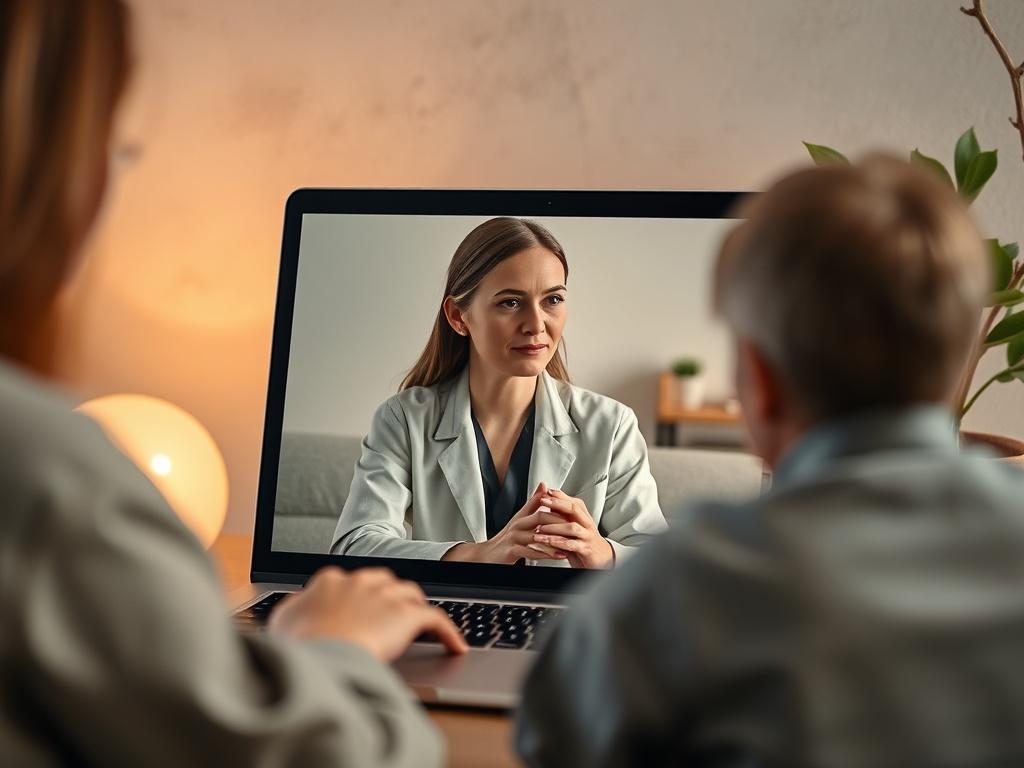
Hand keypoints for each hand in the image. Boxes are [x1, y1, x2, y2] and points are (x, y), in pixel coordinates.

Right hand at [267, 566, 466, 661]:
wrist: (320, 652)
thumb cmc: (299, 642)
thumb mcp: (283, 620)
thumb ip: (293, 608)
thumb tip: (297, 607)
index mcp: (331, 580)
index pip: (349, 582)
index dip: (357, 597)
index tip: (359, 609)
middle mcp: (362, 581)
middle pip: (384, 583)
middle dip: (389, 597)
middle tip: (390, 616)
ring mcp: (387, 596)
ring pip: (410, 595)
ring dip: (414, 609)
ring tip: (420, 625)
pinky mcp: (408, 615)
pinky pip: (436, 619)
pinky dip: (448, 632)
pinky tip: (455, 646)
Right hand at [442, 483, 569, 563]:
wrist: (487, 554)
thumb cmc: (506, 538)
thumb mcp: (520, 518)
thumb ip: (533, 503)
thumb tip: (543, 485)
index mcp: (522, 517)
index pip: (542, 508)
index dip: (558, 511)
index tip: (574, 515)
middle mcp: (517, 525)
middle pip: (540, 518)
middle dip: (559, 522)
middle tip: (575, 527)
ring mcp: (513, 538)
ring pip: (537, 536)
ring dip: (554, 541)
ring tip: (570, 545)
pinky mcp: (510, 551)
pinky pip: (529, 551)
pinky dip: (544, 554)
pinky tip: (556, 556)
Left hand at [531, 488, 614, 568]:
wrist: (601, 557)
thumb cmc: (584, 540)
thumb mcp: (574, 525)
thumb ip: (562, 515)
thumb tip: (548, 501)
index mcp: (583, 516)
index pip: (572, 501)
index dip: (558, 496)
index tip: (545, 491)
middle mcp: (586, 523)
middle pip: (574, 509)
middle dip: (557, 504)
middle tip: (543, 501)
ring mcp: (587, 536)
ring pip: (572, 527)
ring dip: (554, 526)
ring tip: (540, 527)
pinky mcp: (586, 550)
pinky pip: (571, 545)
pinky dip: (558, 543)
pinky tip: (547, 542)